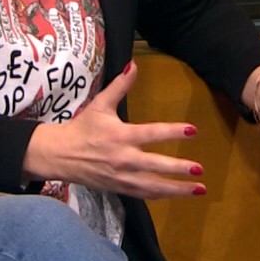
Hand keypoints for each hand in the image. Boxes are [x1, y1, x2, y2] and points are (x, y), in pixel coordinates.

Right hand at [22, 62, 205, 200]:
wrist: (60, 155)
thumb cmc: (82, 128)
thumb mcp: (100, 105)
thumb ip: (119, 86)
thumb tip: (134, 65)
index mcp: (120, 136)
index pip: (151, 134)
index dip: (172, 132)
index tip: (193, 131)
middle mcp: (123, 158)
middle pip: (155, 165)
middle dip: (178, 169)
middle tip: (199, 169)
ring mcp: (122, 176)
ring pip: (153, 186)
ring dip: (177, 189)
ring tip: (199, 189)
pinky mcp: (119, 188)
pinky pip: (144, 195)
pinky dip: (161, 195)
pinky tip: (177, 194)